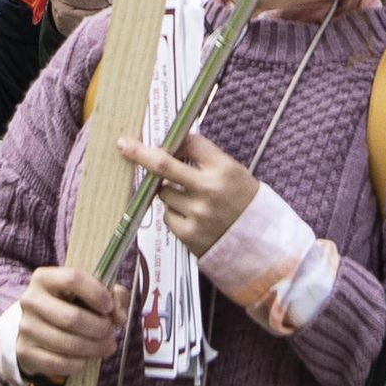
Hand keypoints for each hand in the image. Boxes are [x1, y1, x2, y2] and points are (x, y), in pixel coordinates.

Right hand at [15, 265, 131, 384]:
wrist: (37, 328)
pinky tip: (86, 358)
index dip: (97, 294)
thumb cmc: (70, 305)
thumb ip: (113, 297)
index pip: (73, 278)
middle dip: (99, 327)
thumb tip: (119, 315)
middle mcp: (30, 300)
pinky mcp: (25, 351)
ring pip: (68, 343)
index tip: (109, 307)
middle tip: (110, 331)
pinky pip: (59, 362)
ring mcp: (25, 327)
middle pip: (72, 317)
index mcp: (45, 278)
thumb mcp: (91, 293)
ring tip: (106, 346)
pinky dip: (79, 363)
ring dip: (94, 348)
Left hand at [117, 129, 258, 256]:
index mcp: (224, 169)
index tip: (169, 140)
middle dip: (140, 153)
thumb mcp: (236, 174)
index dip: (179, 141)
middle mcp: (208, 190)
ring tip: (190, 199)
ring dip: (168, 191)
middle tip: (123, 144)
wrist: (262, 245)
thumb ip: (207, 161)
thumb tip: (174, 145)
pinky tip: (192, 217)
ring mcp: (197, 213)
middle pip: (164, 166)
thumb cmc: (246, 204)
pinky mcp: (188, 234)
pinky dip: (174, 213)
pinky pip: (167, 216)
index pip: (190, 143)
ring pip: (163, 193)